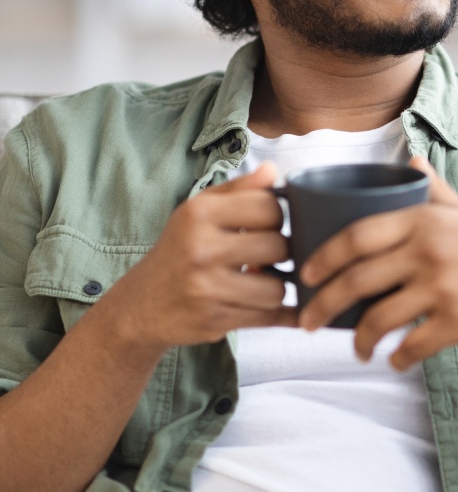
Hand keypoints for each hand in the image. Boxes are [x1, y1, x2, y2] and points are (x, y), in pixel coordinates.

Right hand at [98, 163, 295, 356]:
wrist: (142, 305)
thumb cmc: (180, 250)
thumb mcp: (200, 210)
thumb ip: (240, 189)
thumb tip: (273, 171)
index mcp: (199, 214)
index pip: (269, 207)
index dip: (277, 217)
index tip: (268, 225)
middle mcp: (201, 249)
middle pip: (278, 247)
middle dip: (280, 253)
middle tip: (268, 256)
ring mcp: (206, 288)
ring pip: (276, 288)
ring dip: (275, 287)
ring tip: (261, 281)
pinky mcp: (213, 321)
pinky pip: (268, 317)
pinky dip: (280, 315)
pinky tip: (281, 309)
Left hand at [298, 157, 457, 369]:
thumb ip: (433, 189)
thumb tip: (411, 159)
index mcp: (422, 221)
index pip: (356, 236)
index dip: (323, 256)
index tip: (305, 274)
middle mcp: (427, 251)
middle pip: (356, 280)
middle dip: (322, 306)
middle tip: (307, 323)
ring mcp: (442, 288)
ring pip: (379, 319)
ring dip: (358, 341)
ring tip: (357, 350)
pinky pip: (412, 345)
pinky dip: (398, 358)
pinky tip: (396, 360)